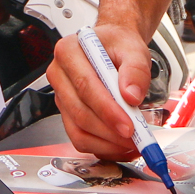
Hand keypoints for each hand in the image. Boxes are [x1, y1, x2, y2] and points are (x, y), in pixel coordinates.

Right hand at [46, 22, 150, 160]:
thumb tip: (131, 96)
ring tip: (130, 143)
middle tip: (134, 137)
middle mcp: (59, 74)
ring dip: (105, 142)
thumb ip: (135, 70)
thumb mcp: (133, 49)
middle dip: (109, 130)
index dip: (107, 109)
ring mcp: (61, 96)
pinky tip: (119, 145)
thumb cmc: (118, 46)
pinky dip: (101, 147)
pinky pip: (79, 138)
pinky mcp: (67, 113)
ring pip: (78, 130)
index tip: (128, 125)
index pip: (85, 85)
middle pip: (79, 111)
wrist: (113, 48)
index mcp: (68, 51)